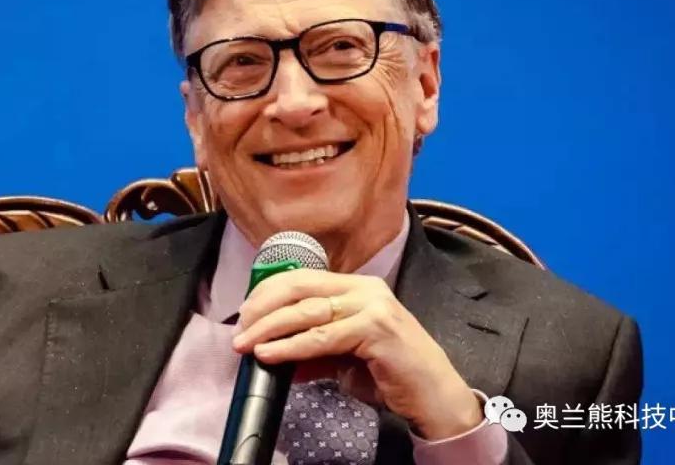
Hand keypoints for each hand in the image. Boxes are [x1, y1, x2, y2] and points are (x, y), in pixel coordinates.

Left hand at [232, 269, 482, 438]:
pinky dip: (292, 346)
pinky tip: (272, 355)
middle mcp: (365, 289)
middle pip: (299, 287)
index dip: (267, 293)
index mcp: (356, 287)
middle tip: (240, 329)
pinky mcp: (376, 329)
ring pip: (307, 310)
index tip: (245, 315)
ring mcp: (372, 306)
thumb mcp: (344, 359)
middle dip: (263, 308)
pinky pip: (323, 336)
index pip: (302, 279)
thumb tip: (273, 354)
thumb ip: (312, 351)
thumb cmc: (392, 374)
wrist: (434, 396)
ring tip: (247, 345)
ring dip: (270, 328)